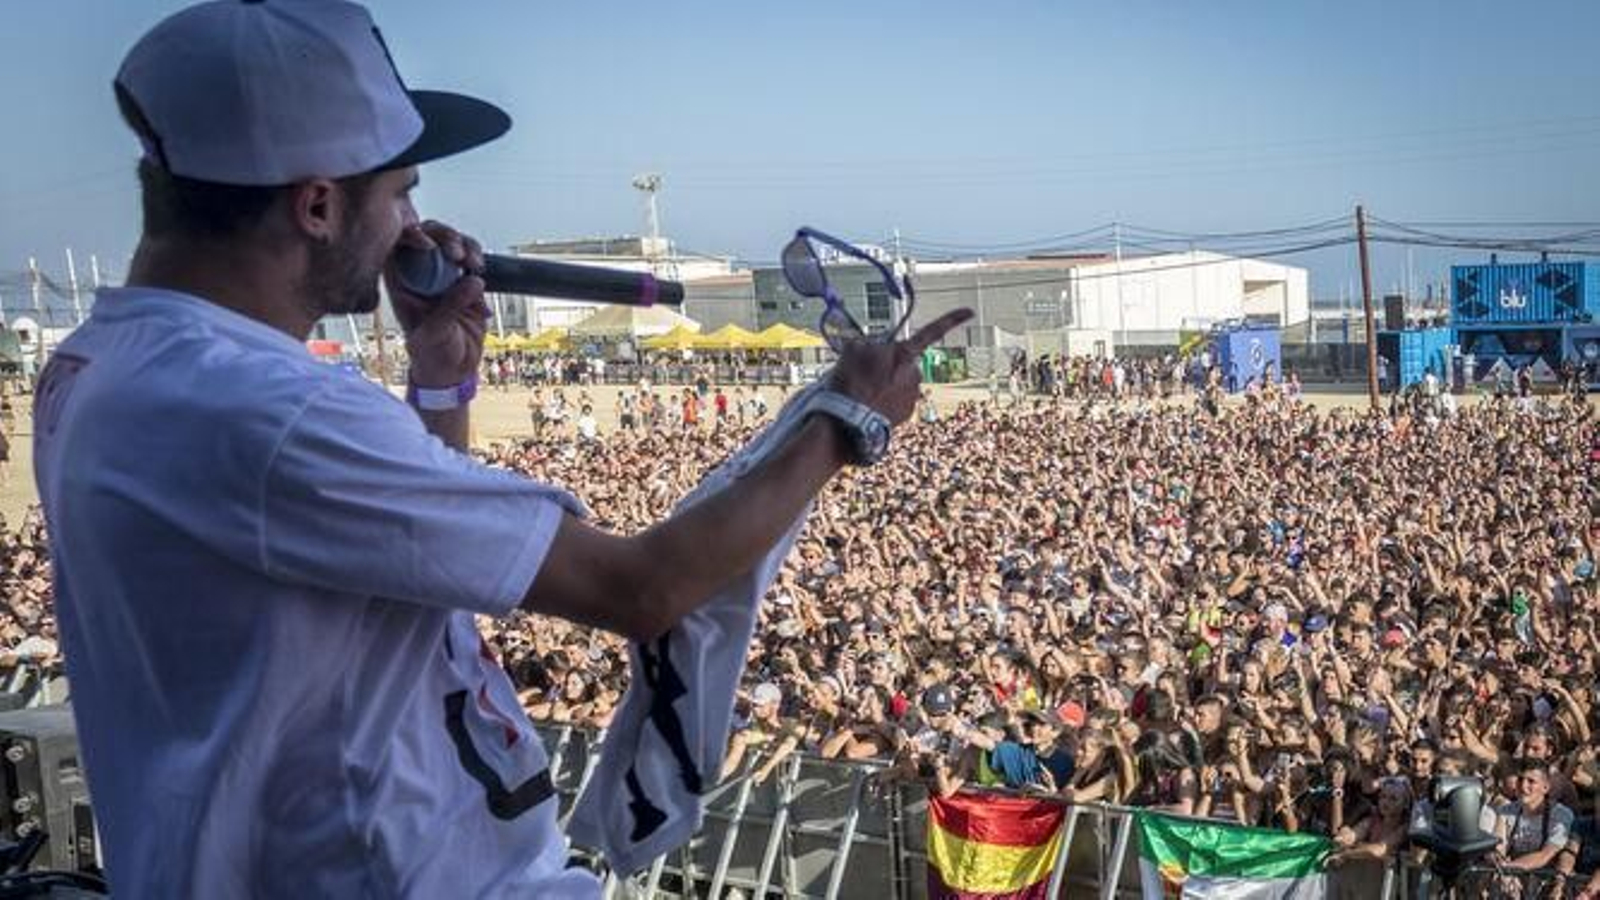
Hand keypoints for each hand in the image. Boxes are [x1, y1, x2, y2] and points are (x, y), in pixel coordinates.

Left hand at [384, 221, 489, 385]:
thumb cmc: (431, 355)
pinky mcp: (464, 279)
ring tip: (474, 264)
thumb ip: (450, 306)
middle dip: (445, 237)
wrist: (454, 369)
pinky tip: (480, 279)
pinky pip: (472, 257)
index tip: (429, 245)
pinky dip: (479, 262)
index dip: (410, 235)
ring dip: (466, 246)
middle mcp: (419, 273)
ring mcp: (442, 274)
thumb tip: (472, 279)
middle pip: (428, 235)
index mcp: (400, 282)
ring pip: (452, 242)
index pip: (397, 244)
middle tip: (458, 254)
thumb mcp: (435, 333)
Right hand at [829, 310, 972, 424]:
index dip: (951, 319)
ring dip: (886, 384)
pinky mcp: (907, 414)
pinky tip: (869, 404)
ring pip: (900, 383)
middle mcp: (914, 374)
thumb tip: (867, 349)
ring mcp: (912, 395)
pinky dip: (886, 401)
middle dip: (890, 365)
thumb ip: (866, 344)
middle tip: (865, 372)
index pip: (932, 331)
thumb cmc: (849, 383)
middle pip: (904, 362)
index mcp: (904, 353)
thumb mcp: (851, 350)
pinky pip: (897, 402)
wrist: (848, 422)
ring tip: (863, 391)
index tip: (969, 312)